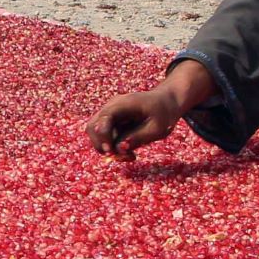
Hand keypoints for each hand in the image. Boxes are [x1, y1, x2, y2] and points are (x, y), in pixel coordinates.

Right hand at [84, 61, 211, 158]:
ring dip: (108, 149)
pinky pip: (105, 138)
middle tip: (123, 156)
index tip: (111, 151)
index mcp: (123, 104)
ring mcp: (110, 114)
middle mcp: (112, 107)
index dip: (103, 136)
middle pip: (92, 127)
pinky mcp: (112, 123)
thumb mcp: (158, 128)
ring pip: (96, 135)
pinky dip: (114, 148)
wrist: (166, 102)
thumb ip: (139, 137)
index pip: (103, 119)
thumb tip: (120, 148)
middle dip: (102, 145)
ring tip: (129, 156)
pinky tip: (129, 152)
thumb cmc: (165, 113)